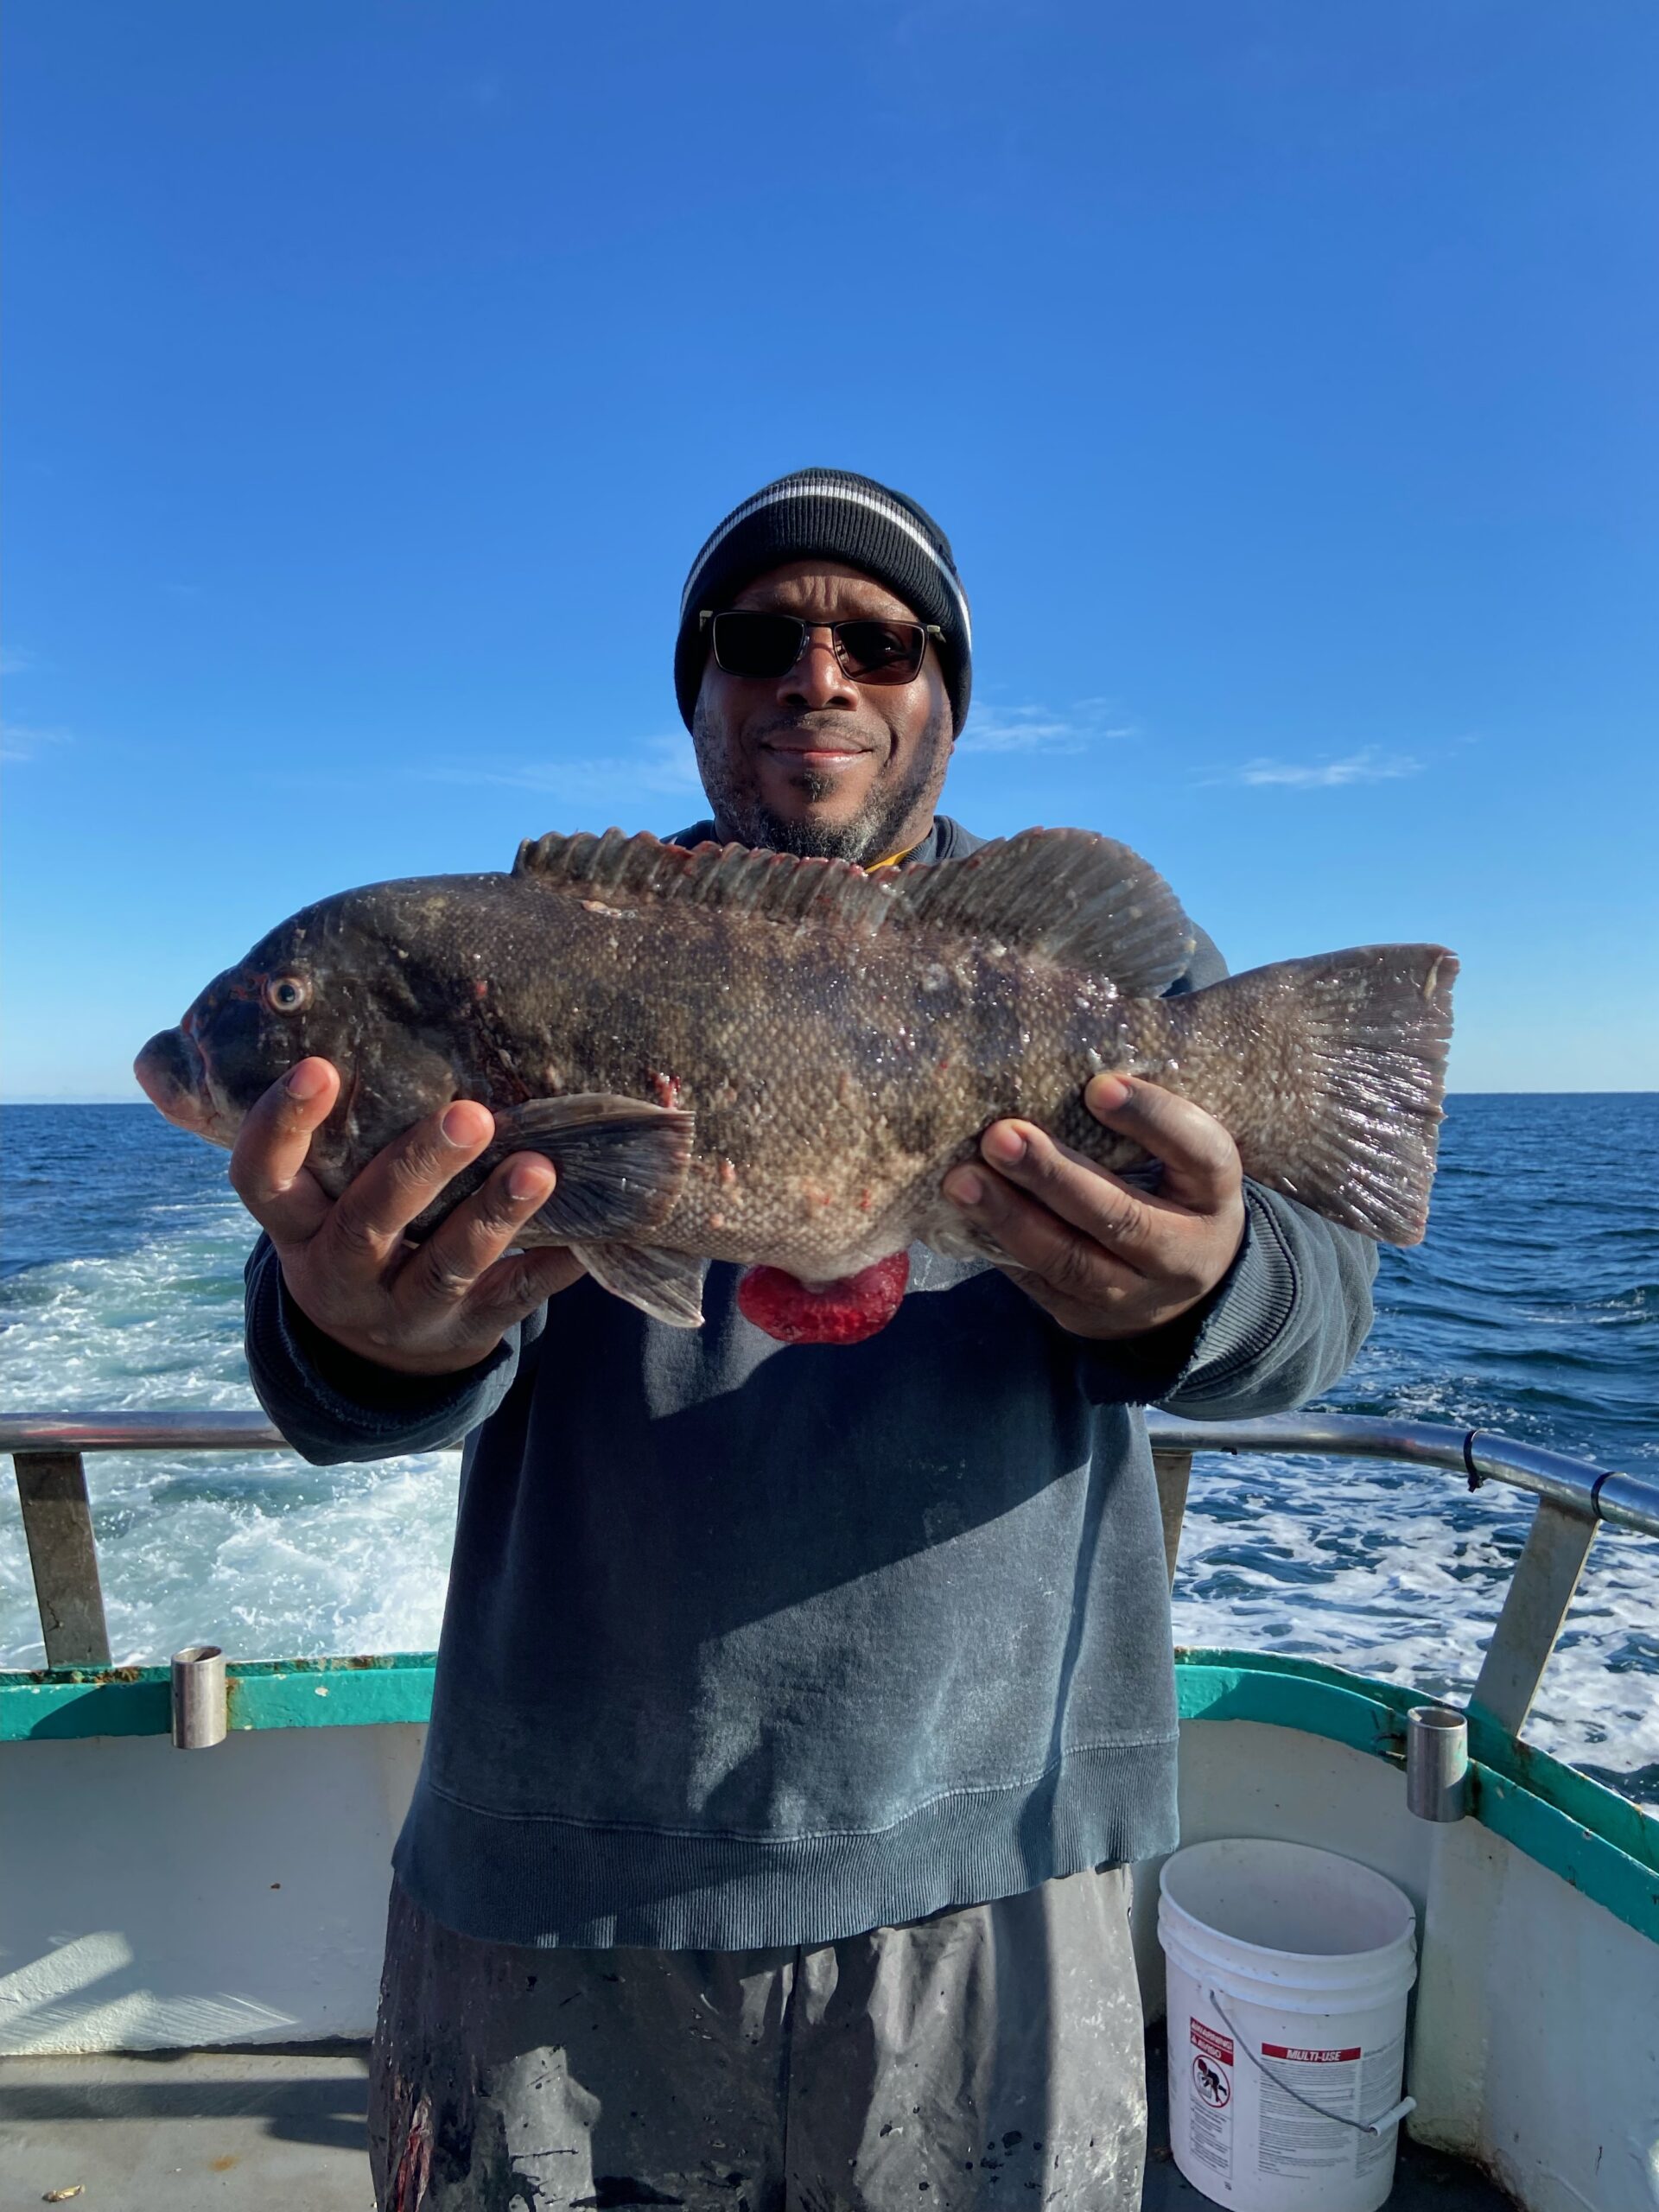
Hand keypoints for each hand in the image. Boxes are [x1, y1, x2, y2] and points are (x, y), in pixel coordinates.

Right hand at [229, 1059, 584, 1375]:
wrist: (378, 1352)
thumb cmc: (358, 1230)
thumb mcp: (327, 1196)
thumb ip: (348, 1136)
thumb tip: (406, 1023)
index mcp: (295, 1225)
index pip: (263, 1177)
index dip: (283, 1127)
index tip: (320, 1067)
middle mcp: (338, 1272)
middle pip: (366, 1221)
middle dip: (417, 1168)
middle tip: (470, 1116)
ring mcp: (401, 1310)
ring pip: (444, 1266)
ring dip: (492, 1215)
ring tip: (538, 1168)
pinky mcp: (464, 1331)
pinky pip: (511, 1299)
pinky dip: (549, 1265)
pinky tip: (584, 1234)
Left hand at [943, 1075, 1246, 1341]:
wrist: (1188, 1288)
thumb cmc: (1172, 1191)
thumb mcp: (1183, 1157)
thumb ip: (1145, 1121)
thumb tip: (1067, 1068)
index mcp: (1213, 1192)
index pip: (1197, 1151)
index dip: (1151, 1119)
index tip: (1097, 1086)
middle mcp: (1182, 1252)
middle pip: (1120, 1216)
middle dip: (1053, 1176)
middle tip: (1000, 1136)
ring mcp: (1135, 1295)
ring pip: (1069, 1261)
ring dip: (1009, 1218)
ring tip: (962, 1180)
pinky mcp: (1087, 1318)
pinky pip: (1038, 1283)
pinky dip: (998, 1245)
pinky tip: (963, 1213)